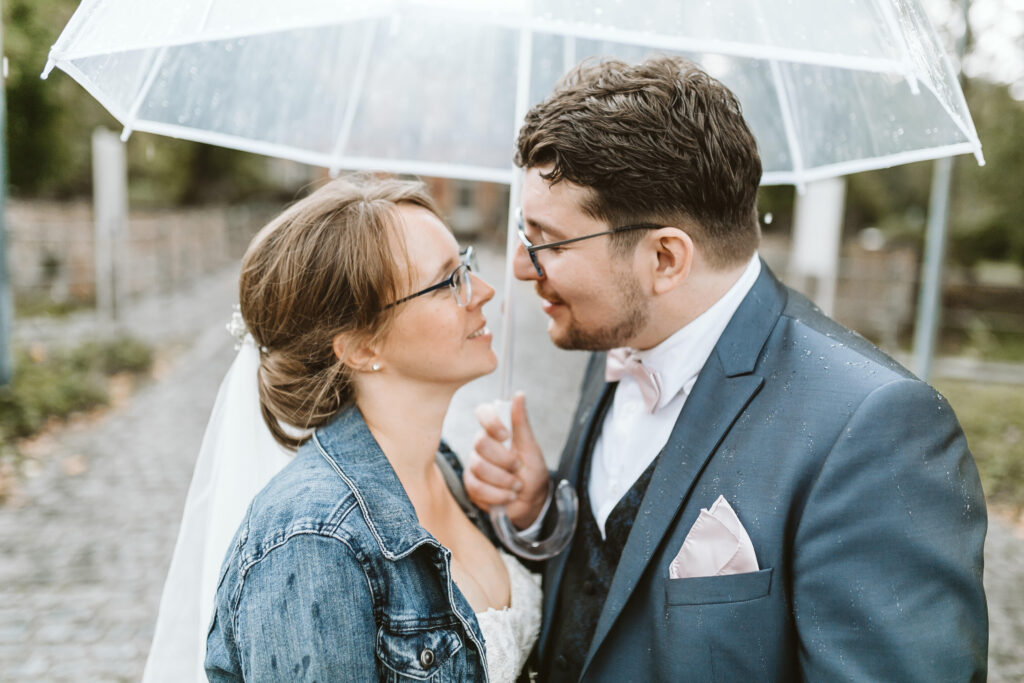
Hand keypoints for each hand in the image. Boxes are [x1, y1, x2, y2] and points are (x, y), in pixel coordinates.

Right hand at [464, 392, 550, 528]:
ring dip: (504, 480)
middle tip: (518, 468)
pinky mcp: (470, 485)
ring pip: (478, 467)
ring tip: (516, 486)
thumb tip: (519, 394)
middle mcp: (482, 445)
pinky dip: (498, 495)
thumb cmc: (532, 472)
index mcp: (496, 432)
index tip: (505, 435)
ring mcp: (474, 465)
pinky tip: (507, 496)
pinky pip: (477, 487)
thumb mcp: (531, 448)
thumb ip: (522, 423)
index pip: (483, 413)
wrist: (531, 502)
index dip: (491, 422)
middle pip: (480, 443)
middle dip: (504, 460)